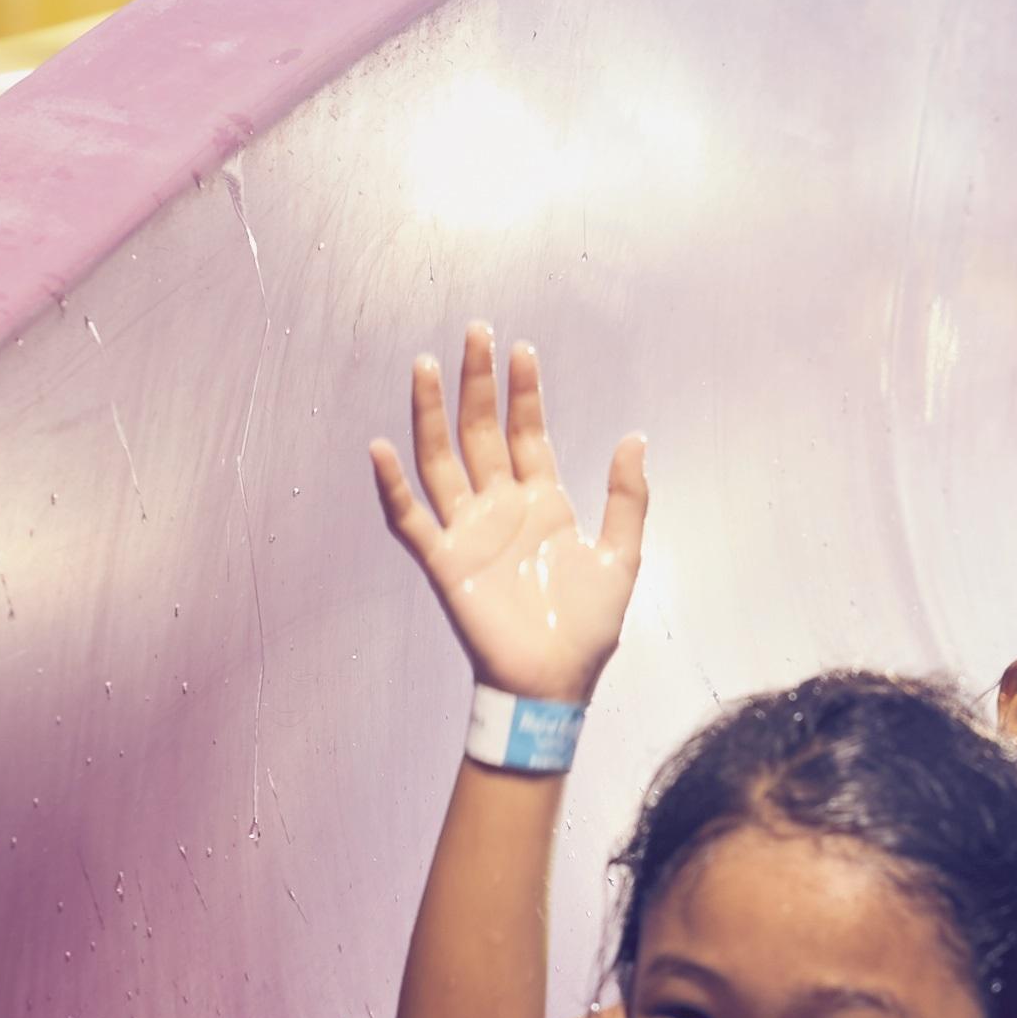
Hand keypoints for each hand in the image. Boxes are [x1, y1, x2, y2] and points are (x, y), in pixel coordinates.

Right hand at [369, 322, 649, 703]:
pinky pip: (410, 519)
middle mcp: (500, 507)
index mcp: (542, 501)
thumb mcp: (621, 557)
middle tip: (475, 333)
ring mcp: (469, 531)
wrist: (555, 684)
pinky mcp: (444, 561)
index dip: (524, 392)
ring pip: (441, 460)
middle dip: (477, 383)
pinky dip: (393, 486)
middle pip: (481, 432)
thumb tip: (635, 438)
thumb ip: (627, 499)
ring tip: (425, 366)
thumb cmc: (586, 628)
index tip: (520, 349)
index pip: (528, 432)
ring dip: (430, 415)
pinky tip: (381, 448)